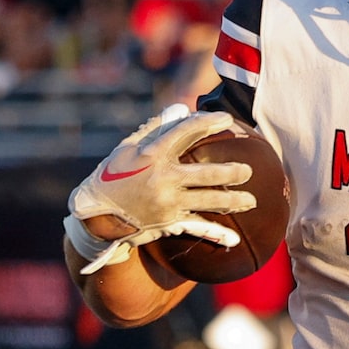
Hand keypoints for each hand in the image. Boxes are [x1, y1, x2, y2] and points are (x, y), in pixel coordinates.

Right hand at [69, 106, 255, 273]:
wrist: (97, 215)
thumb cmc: (112, 176)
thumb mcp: (127, 148)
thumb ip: (155, 128)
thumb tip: (181, 109)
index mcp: (153, 155)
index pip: (187, 132)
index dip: (209, 123)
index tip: (227, 120)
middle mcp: (164, 179)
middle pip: (207, 173)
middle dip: (232, 172)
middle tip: (248, 170)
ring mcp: (168, 203)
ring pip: (209, 201)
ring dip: (233, 201)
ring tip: (251, 200)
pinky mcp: (169, 223)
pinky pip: (198, 228)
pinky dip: (216, 234)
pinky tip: (233, 240)